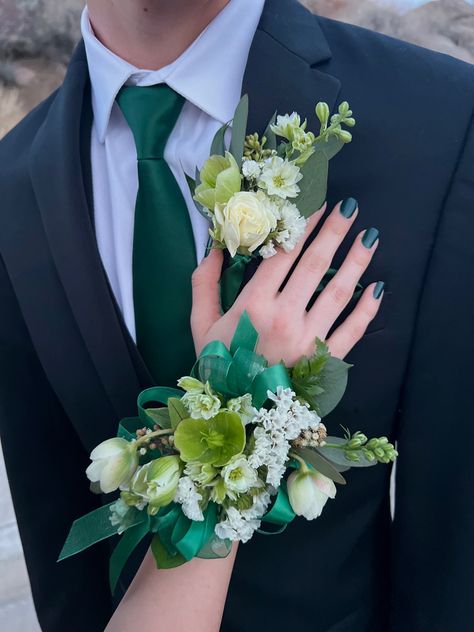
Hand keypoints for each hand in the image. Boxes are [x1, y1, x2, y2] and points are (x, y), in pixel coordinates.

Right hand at [191, 200, 382, 363]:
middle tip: (350, 207)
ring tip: (370, 237)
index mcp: (253, 305)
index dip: (300, 226)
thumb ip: (203, 284)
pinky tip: (378, 288)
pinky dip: (367, 310)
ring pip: (338, 293)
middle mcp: (284, 317)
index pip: (282, 255)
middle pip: (314, 265)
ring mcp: (308, 339)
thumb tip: (214, 248)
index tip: (315, 204)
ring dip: (356, 262)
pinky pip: (352, 331)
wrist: (236, 413)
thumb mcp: (200, 324)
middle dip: (333, 232)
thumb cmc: (219, 366)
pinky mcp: (325, 361)